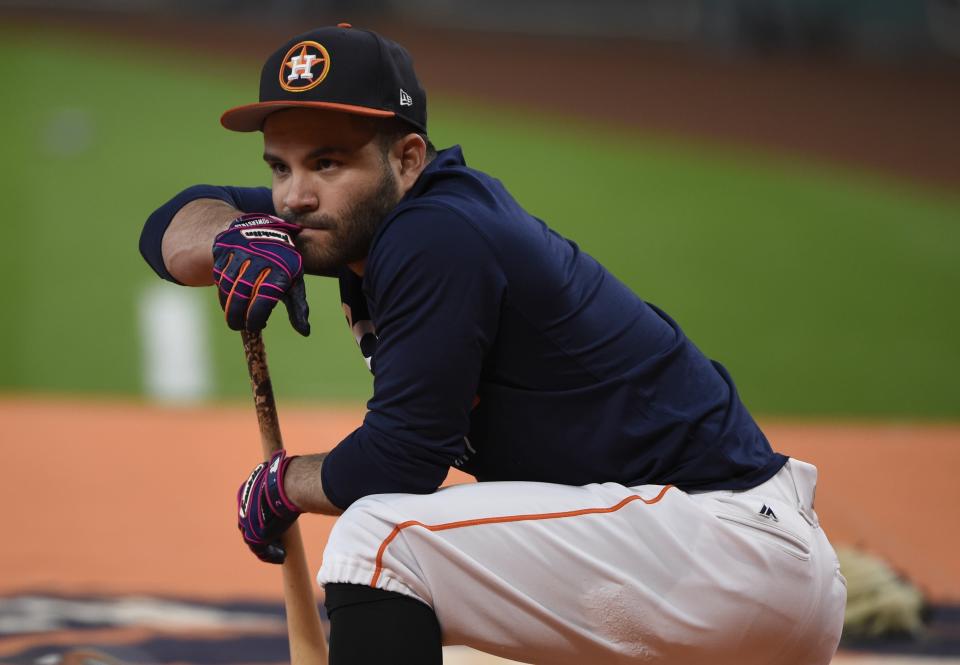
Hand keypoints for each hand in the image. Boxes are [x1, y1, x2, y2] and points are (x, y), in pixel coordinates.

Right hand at [213, 213, 309, 335]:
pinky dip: (222, 289)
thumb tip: (305, 332)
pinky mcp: (224, 248)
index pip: (264, 297)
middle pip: (241, 292)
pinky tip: (228, 296)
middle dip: (237, 315)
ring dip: (227, 304)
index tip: (254, 326)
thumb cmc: (282, 264)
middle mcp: (259, 258)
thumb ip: (298, 307)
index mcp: (280, 268)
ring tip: (233, 315)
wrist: (265, 229)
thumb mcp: (294, 281)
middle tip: (238, 326)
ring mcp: (239, 251)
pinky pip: (218, 274)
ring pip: (227, 284)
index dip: (256, 316)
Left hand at [237, 450, 301, 563]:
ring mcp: (246, 520)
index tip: (277, 523)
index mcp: (249, 487)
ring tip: (283, 552)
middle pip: (251, 524)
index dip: (264, 517)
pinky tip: (283, 555)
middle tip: (279, 541)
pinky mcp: (254, 534)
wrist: (290, 484)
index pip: (253, 506)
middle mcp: (243, 504)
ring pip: (254, 539)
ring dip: (269, 547)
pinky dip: (271, 555)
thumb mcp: (288, 479)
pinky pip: (260, 549)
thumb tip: (304, 481)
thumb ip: (289, 485)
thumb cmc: (294, 477)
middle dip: (264, 534)